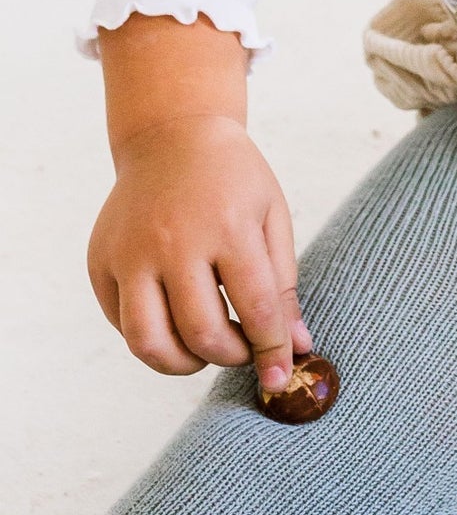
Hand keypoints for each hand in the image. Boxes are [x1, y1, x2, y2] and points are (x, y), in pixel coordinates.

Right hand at [88, 113, 308, 389]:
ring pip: (148, 342)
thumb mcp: (272, 218)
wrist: (172, 136)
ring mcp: (130, 252)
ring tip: (205, 350)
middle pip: (201, 334)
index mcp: (228, 226)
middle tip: (242, 350)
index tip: (280, 378)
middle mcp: (173, 241)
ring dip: (182, 363)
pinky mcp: (101, 261)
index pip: (256, 311)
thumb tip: (297, 346)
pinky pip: (121, 323)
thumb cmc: (232, 179)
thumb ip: (283, 285)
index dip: (273, 352)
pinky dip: (150, 338)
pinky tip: (174, 321)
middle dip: (231, 356)